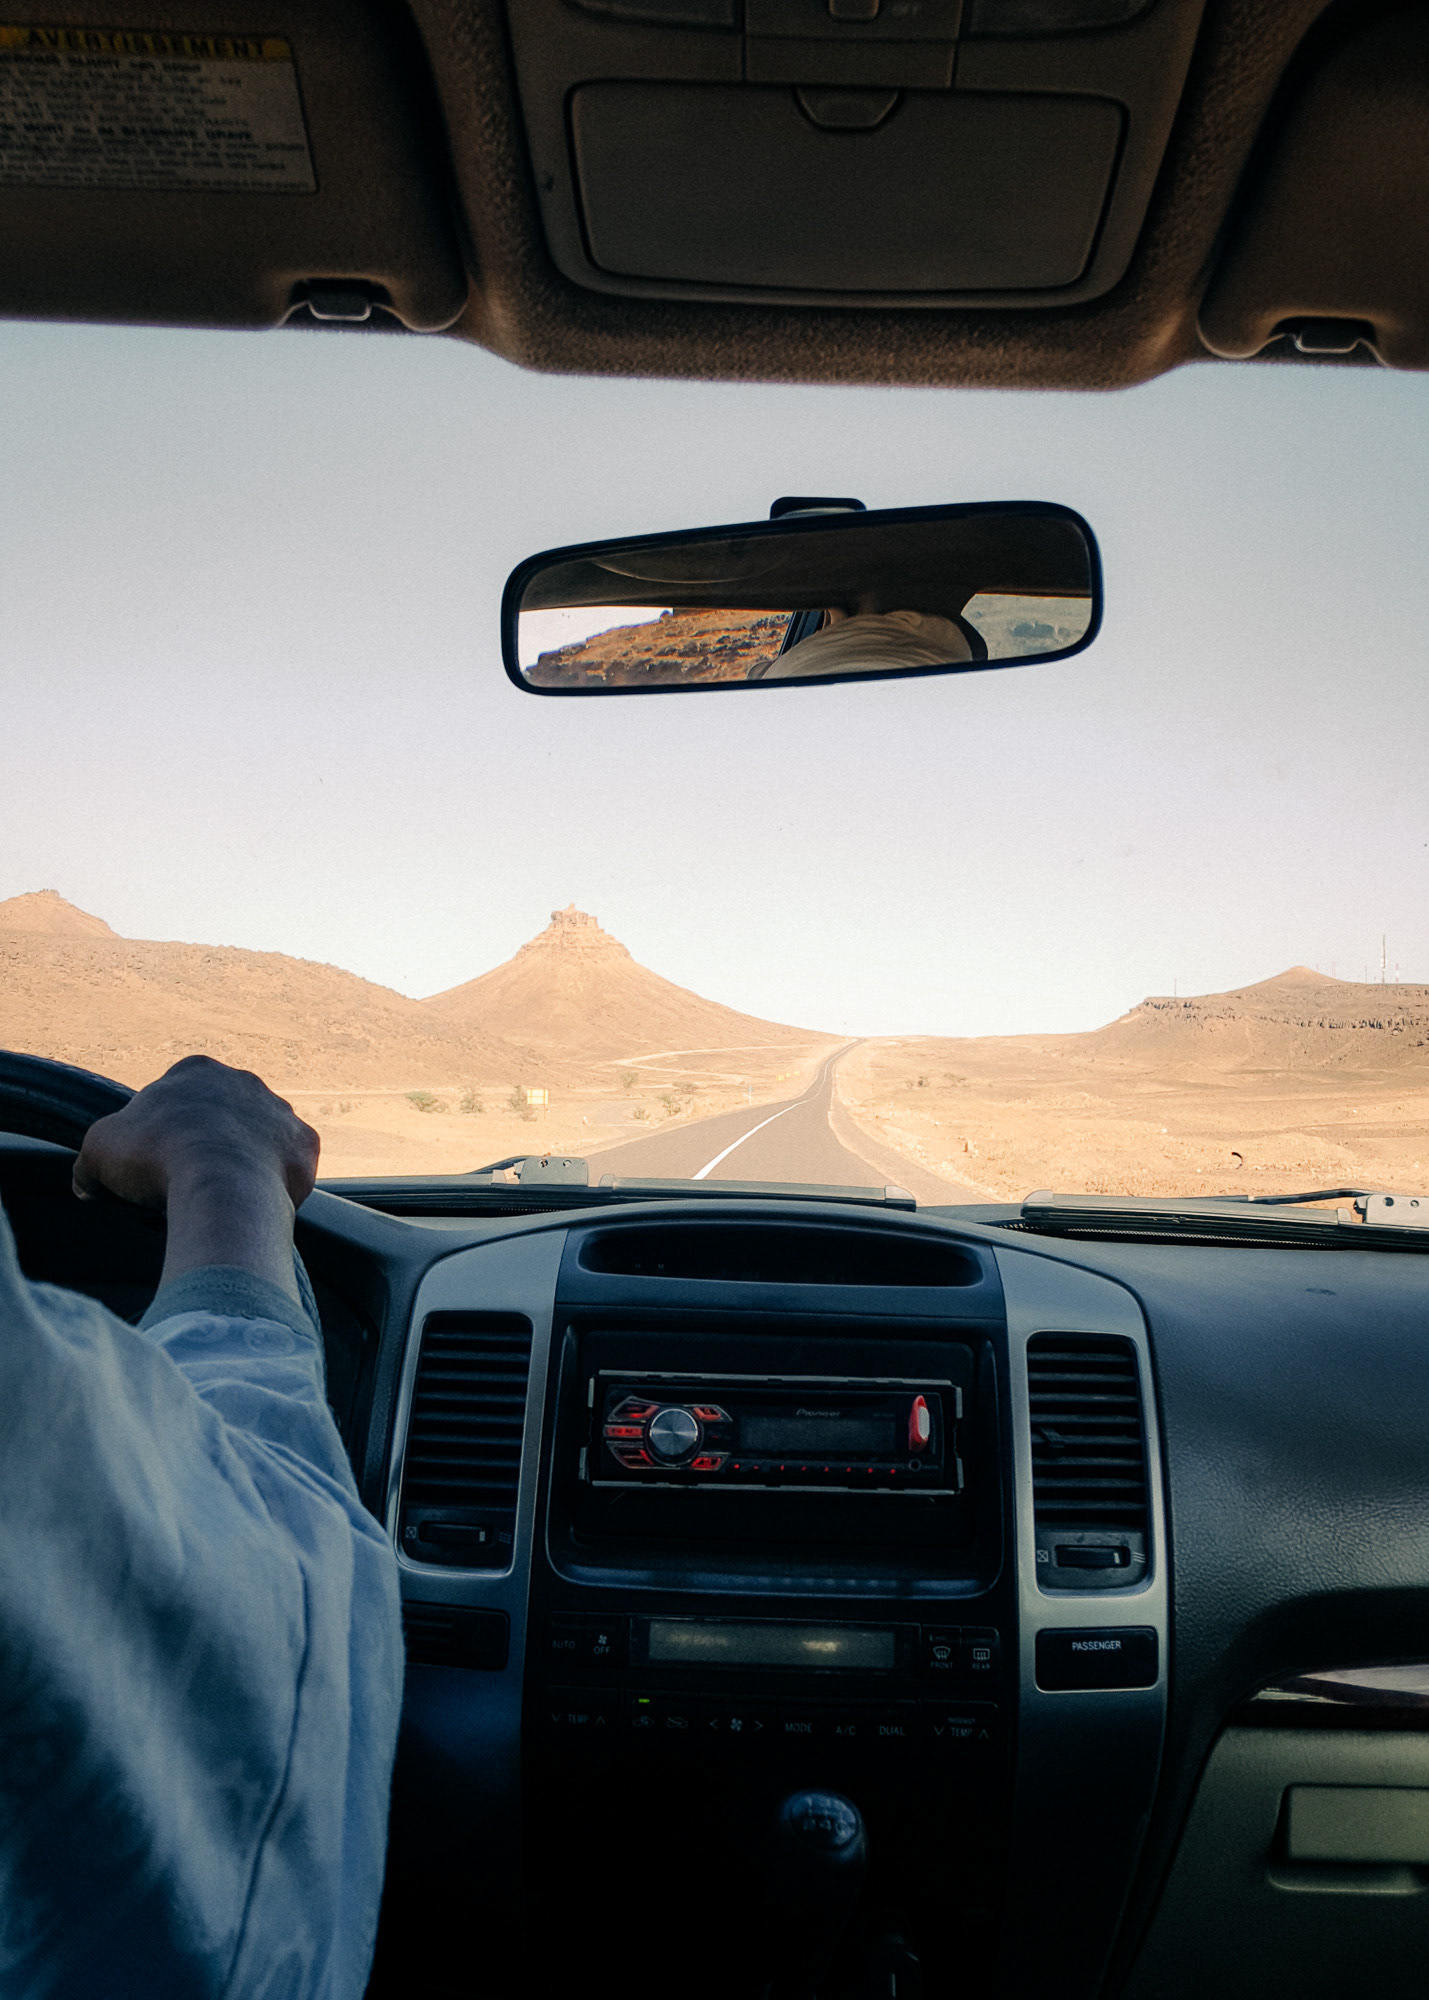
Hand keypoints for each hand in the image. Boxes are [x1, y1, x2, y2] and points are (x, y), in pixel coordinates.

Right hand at [74, 1056, 318, 1297]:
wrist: (221, 1185)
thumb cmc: (156, 1158)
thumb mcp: (99, 1152)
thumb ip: (91, 1161)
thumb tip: (87, 1182)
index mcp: (196, 1071)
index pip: (175, 1097)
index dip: (161, 1131)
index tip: (154, 1161)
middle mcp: (244, 1082)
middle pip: (221, 1115)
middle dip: (206, 1142)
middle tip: (188, 1180)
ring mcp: (280, 1111)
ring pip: (258, 1137)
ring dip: (243, 1160)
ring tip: (223, 1196)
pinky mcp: (305, 1144)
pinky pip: (289, 1164)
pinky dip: (274, 1183)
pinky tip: (254, 1204)